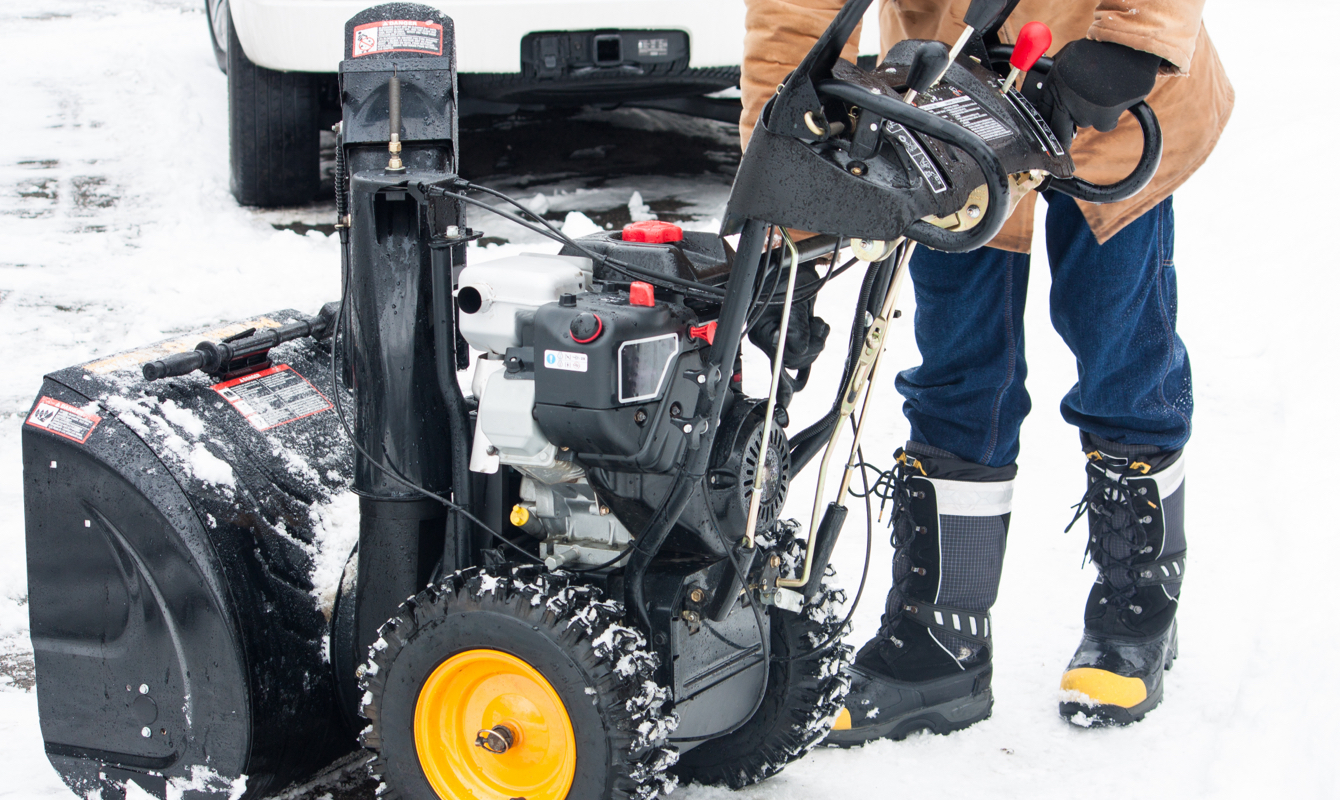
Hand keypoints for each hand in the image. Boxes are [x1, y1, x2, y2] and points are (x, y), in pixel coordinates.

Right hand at [748, 263, 829, 373]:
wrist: (789, 262)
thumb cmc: (782, 275)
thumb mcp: (791, 302)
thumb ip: (795, 328)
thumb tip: (800, 349)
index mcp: (761, 332)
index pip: (779, 355)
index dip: (798, 352)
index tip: (811, 342)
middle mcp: (769, 336)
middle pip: (792, 359)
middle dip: (810, 347)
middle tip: (818, 331)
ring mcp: (782, 333)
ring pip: (802, 354)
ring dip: (815, 341)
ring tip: (818, 324)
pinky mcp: (795, 329)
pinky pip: (807, 344)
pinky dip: (816, 335)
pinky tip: (816, 323)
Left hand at [1026, 39, 1159, 149]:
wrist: (1130, 46)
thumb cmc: (1102, 48)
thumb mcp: (1070, 53)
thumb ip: (1057, 71)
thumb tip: (1042, 85)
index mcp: (1054, 82)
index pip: (1043, 110)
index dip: (1048, 119)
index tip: (1051, 126)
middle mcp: (1064, 99)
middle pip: (1058, 128)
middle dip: (1063, 134)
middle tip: (1067, 137)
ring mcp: (1083, 110)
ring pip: (1084, 122)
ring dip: (1091, 115)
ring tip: (1102, 94)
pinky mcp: (1102, 118)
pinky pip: (1104, 125)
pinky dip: (1110, 117)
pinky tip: (1115, 100)